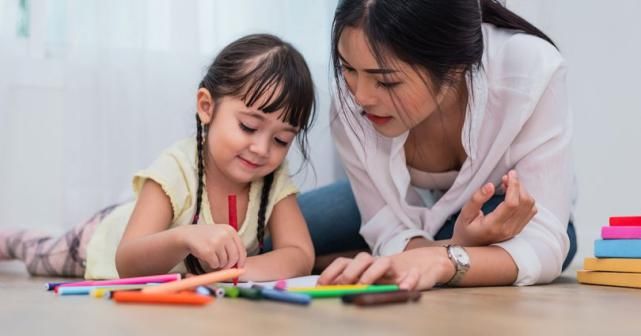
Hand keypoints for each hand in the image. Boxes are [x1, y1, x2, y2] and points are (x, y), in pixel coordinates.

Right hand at [180, 224, 246, 269]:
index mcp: (230, 230)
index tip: (239, 267)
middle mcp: (225, 235)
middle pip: (234, 257)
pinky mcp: (208, 250)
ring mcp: (216, 242)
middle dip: (230, 265)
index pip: (241, 250)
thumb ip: (232, 247)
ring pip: (224, 262)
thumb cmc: (207, 238)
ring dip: (218, 264)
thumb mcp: (221, 236)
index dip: (241, 261)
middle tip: (224, 267)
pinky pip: (215, 264)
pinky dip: (211, 264)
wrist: (187, 235)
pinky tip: (206, 257)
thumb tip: (241, 266)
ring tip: (212, 256)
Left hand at [317, 249, 453, 290]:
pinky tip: (404, 287)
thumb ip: (353, 281)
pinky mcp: (417, 274)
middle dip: (350, 272)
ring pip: (384, 262)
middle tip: (341, 284)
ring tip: (364, 284)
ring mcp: (397, 267)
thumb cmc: (393, 276)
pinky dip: (410, 280)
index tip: (321, 284)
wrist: (428, 265)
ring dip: (373, 273)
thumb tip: (326, 286)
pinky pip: (415, 275)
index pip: (345, 262)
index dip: (332, 271)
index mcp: (366, 266)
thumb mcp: (372, 279)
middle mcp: (379, 264)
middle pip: (362, 259)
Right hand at [452, 170, 536, 245]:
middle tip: (507, 177)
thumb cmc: (465, 230)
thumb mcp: (465, 214)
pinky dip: (525, 199)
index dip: (513, 186)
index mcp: (494, 226)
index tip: (509, 174)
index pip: (512, 203)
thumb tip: (491, 185)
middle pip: (524, 203)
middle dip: (518, 185)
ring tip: (509, 184)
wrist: (470, 248)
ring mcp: (515, 231)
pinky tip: (513, 194)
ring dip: (522, 191)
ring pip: (530, 206)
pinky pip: (530, 211)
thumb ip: (477, 199)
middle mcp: (508, 230)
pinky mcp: (519, 229)